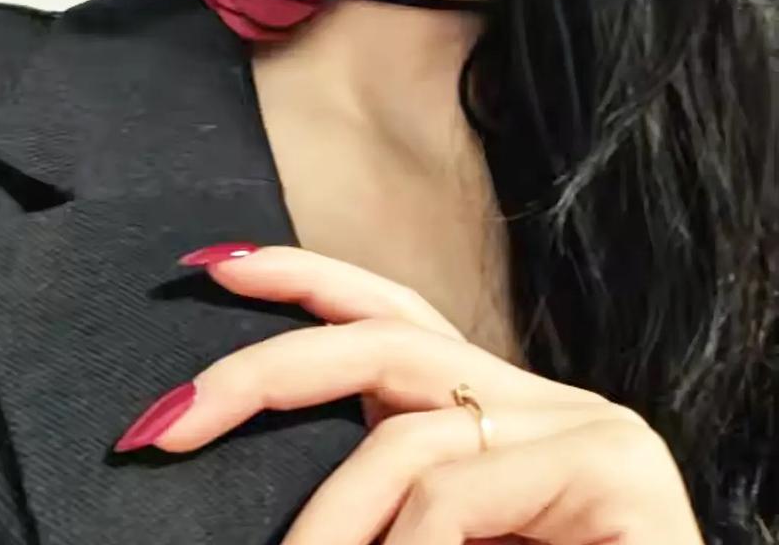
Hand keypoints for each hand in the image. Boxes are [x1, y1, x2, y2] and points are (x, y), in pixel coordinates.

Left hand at [117, 245, 704, 544]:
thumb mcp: (427, 535)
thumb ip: (376, 492)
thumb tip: (282, 492)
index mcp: (487, 410)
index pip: (391, 317)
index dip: (307, 280)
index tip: (219, 266)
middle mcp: (533, 400)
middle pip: (387, 339)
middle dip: (268, 367)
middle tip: (169, 419)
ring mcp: (581, 426)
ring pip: (408, 434)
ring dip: (331, 521)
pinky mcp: (614, 468)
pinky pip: (455, 493)